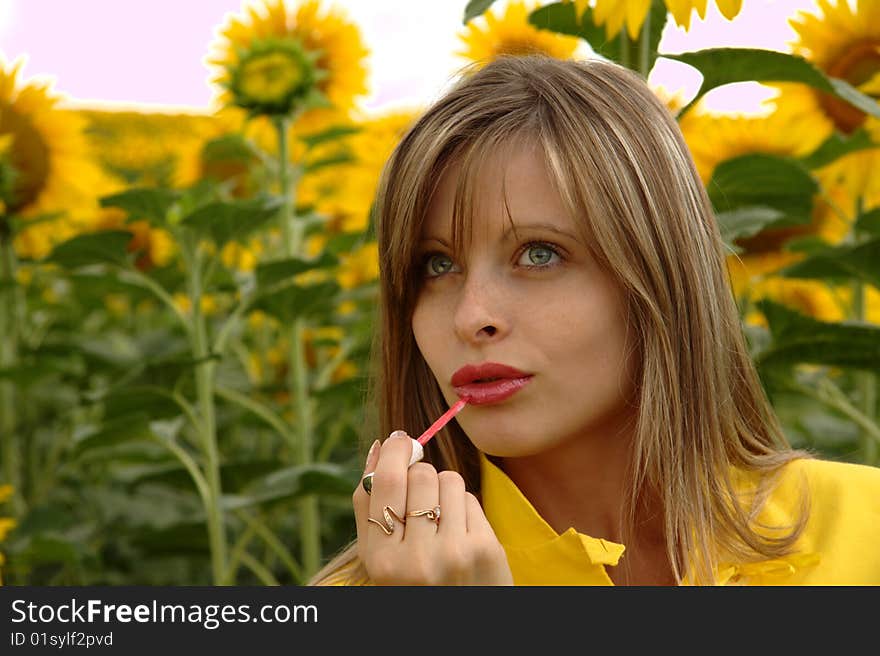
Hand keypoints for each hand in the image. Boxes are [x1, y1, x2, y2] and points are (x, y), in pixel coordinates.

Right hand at [352, 431, 513, 584]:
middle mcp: (416, 559)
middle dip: (420, 475)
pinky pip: (471, 498)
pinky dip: (464, 508)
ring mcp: (454, 554)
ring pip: (448, 479)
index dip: (393, 451)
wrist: (462, 626)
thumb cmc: (414, 583)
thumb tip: (378, 447)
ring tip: (440, 519)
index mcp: (381, 561)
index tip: (398, 438)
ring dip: (444, 490)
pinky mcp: (485, 549)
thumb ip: (368, 506)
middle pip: (419, 475)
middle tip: (420, 497)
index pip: (384, 482)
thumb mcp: (379, 558)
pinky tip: (461, 533)